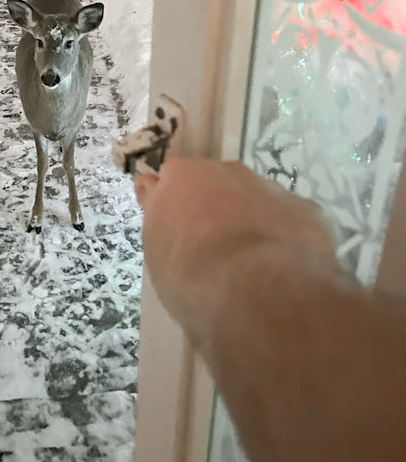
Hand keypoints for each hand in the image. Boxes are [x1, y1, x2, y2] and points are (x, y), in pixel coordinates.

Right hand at [135, 158, 337, 345]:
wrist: (257, 290)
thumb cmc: (191, 272)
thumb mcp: (157, 248)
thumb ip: (159, 215)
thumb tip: (154, 189)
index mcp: (184, 175)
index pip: (173, 180)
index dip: (175, 206)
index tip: (176, 232)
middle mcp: (227, 170)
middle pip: (217, 185)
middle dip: (215, 210)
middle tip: (213, 252)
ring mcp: (270, 188)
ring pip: (257, 201)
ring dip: (252, 224)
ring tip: (252, 268)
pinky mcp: (307, 211)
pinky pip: (291, 222)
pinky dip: (286, 241)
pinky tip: (283, 271)